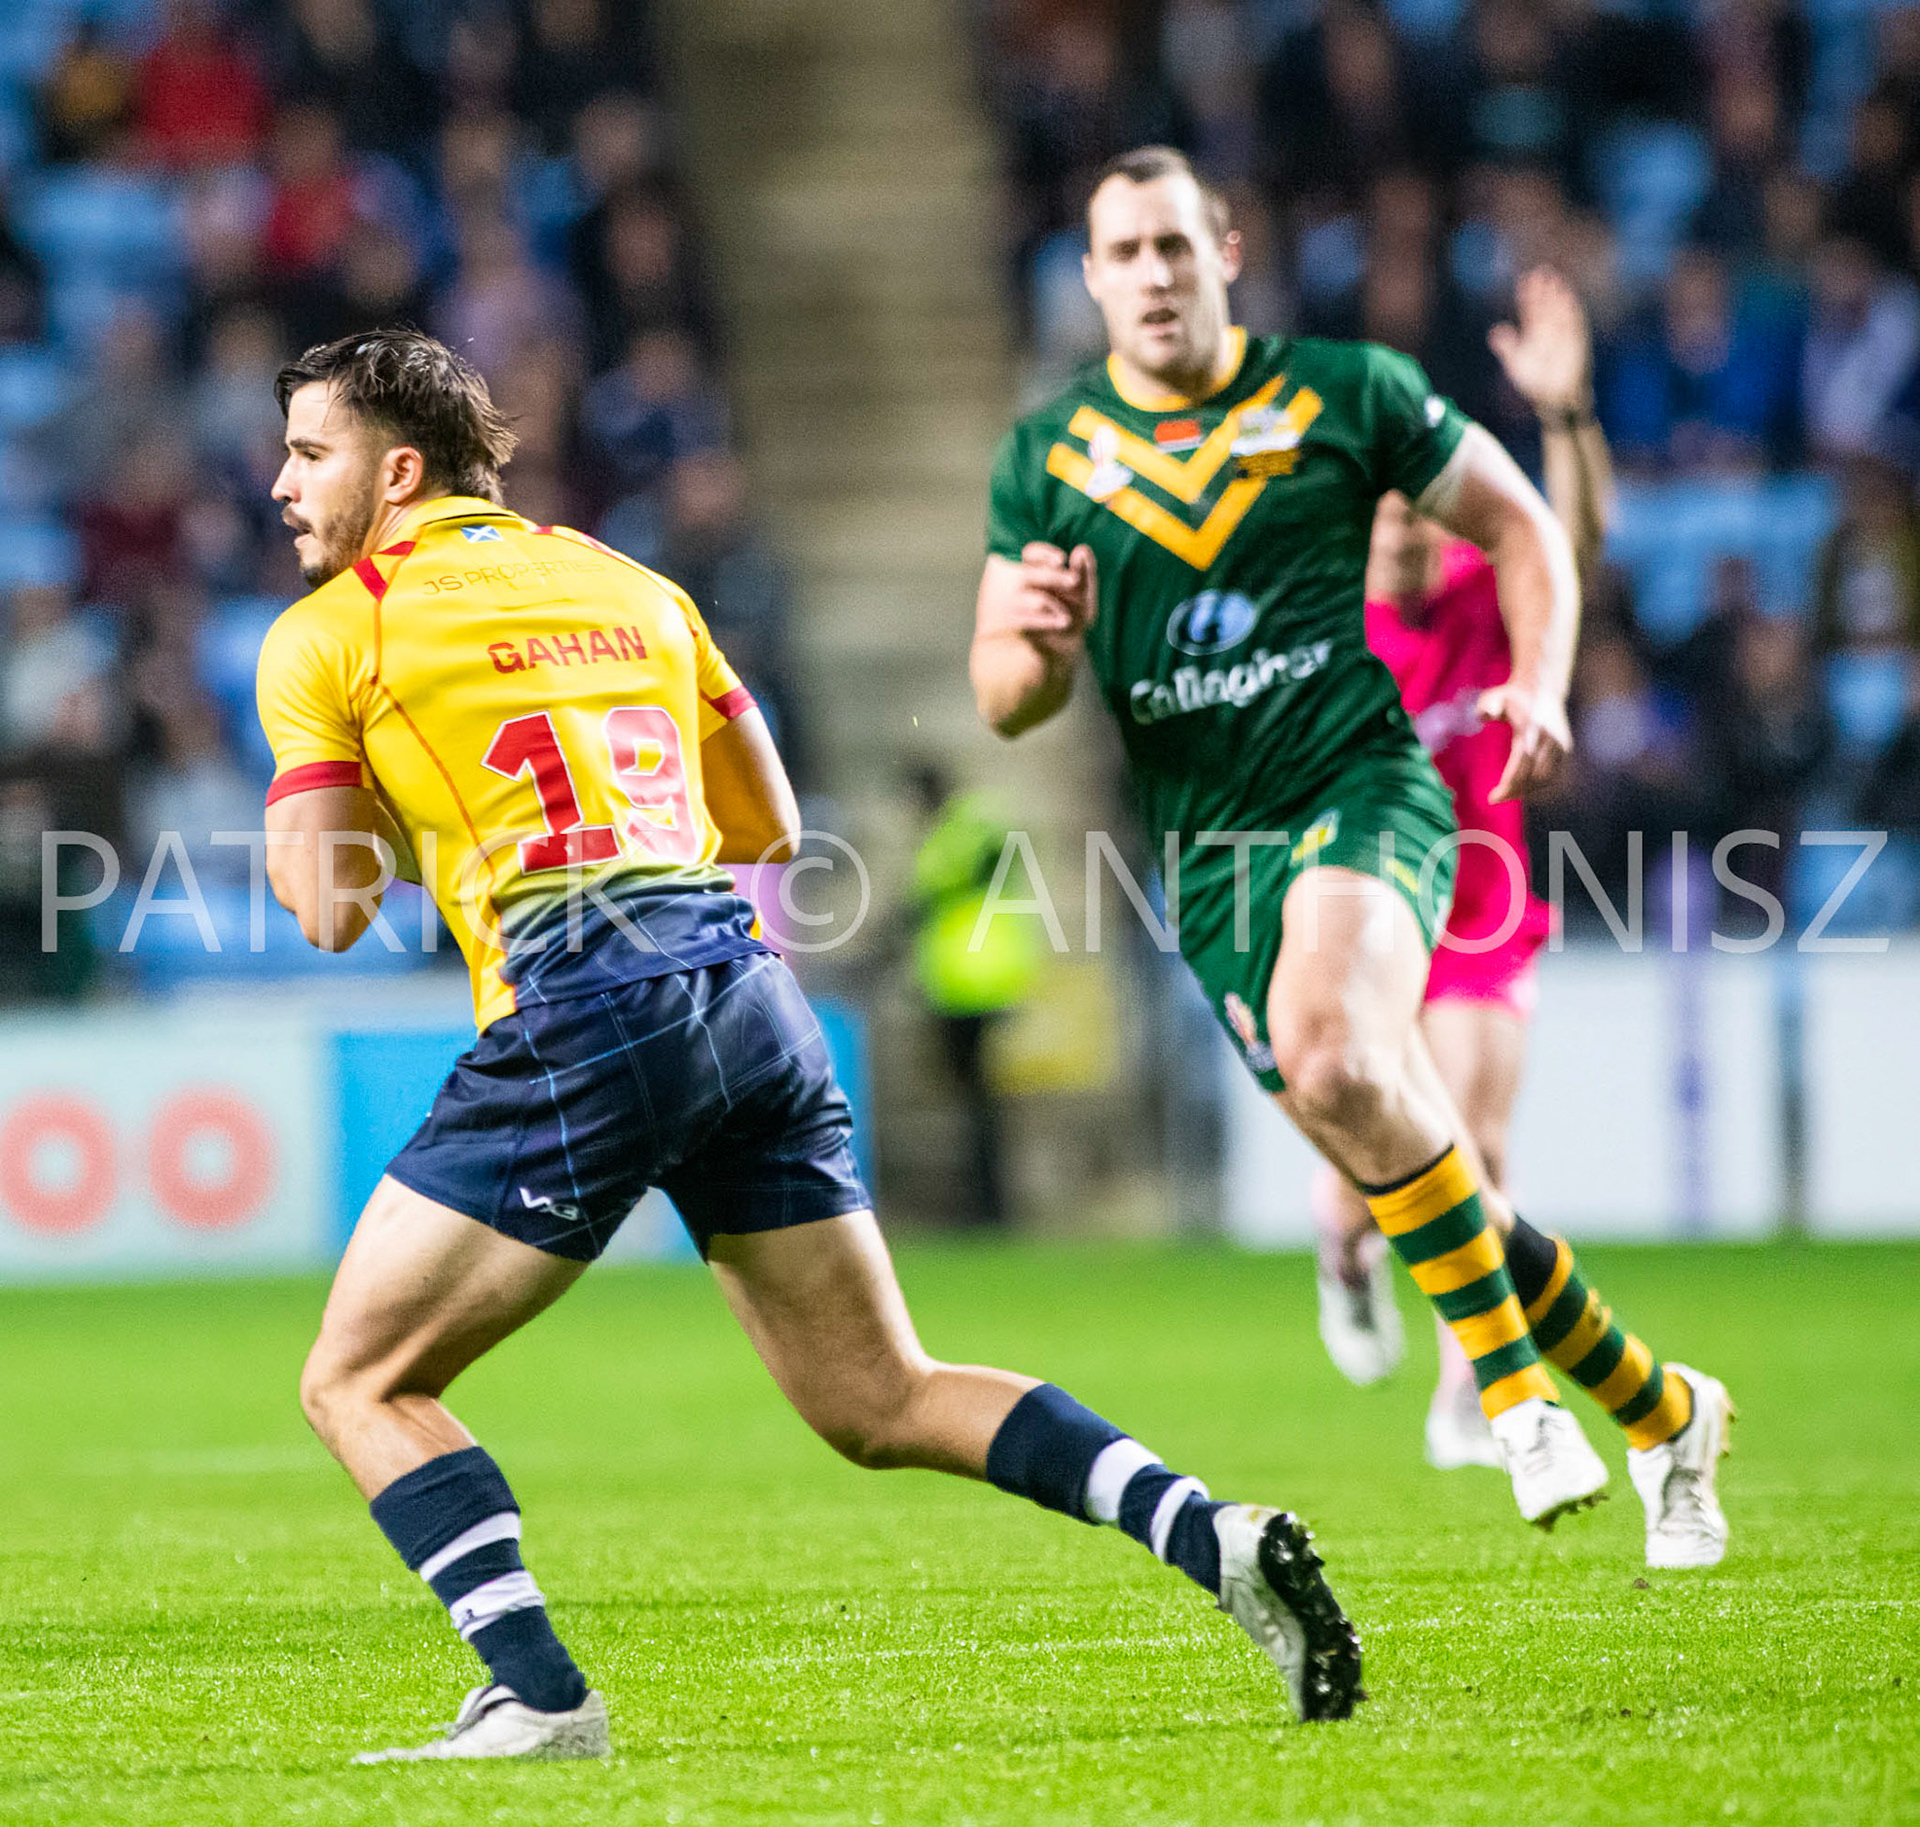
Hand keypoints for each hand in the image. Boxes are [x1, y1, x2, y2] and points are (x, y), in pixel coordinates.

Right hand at [984, 542, 1096, 656]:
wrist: (1058, 657)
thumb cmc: (1071, 620)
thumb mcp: (1083, 595)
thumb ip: (1084, 571)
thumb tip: (1082, 550)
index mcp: (1033, 572)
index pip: (1030, 553)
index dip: (1043, 554)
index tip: (1061, 560)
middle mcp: (1017, 586)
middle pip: (1027, 573)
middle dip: (1053, 576)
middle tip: (1074, 581)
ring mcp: (1010, 606)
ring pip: (1027, 596)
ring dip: (1052, 604)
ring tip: (1067, 616)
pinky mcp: (1010, 626)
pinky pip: (1024, 618)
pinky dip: (1046, 620)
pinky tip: (1062, 623)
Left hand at [1478, 679, 1571, 802]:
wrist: (1542, 687)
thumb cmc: (1512, 696)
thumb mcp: (1495, 696)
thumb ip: (1488, 705)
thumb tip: (1485, 716)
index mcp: (1532, 727)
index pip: (1523, 761)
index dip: (1509, 782)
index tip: (1493, 797)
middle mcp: (1550, 737)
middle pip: (1534, 774)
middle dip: (1515, 790)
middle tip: (1495, 798)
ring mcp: (1560, 744)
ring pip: (1545, 778)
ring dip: (1526, 790)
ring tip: (1505, 794)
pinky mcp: (1565, 748)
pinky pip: (1551, 774)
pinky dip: (1537, 785)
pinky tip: (1520, 788)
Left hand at [1487, 267, 1591, 415]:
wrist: (1554, 399)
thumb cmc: (1535, 384)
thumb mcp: (1516, 363)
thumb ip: (1507, 346)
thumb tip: (1494, 331)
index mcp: (1534, 335)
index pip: (1530, 310)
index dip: (1527, 295)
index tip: (1523, 280)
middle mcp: (1549, 332)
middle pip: (1545, 305)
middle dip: (1542, 289)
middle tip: (1538, 271)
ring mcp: (1563, 335)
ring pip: (1559, 310)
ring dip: (1557, 294)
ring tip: (1553, 277)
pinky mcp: (1576, 341)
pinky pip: (1575, 321)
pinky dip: (1571, 309)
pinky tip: (1567, 295)